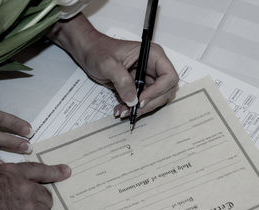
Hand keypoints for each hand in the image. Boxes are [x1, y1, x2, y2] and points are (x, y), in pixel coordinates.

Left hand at [48, 13, 178, 117]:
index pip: (168, 76)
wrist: (89, 53)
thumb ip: (122, 80)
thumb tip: (132, 99)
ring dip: (141, 108)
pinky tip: (121, 109)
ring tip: (124, 111)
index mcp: (152, 55)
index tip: (141, 98)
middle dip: (150, 103)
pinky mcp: (139, 87)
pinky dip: (134, 108)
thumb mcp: (108, 63)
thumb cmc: (99, 50)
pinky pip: (143, 102)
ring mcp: (147, 78)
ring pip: (155, 99)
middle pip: (165, 91)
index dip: (158, 90)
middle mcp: (153, 67)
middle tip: (134, 109)